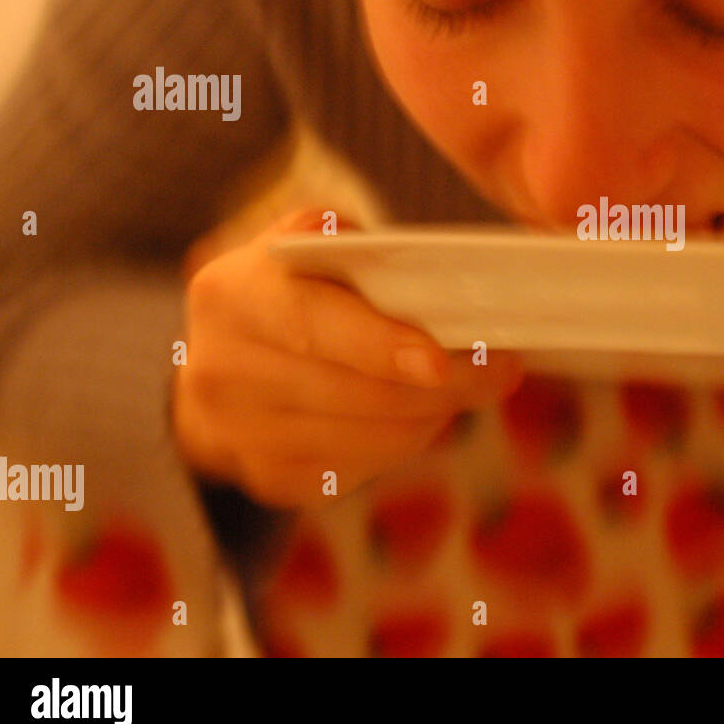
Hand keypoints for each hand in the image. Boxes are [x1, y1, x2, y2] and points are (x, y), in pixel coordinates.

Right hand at [171, 206, 523, 507]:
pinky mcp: (268, 479)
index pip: (313, 326)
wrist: (226, 359)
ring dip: (432, 416)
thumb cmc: (291, 288)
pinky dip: (403, 443)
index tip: (440, 364)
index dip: (379, 347)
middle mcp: (220, 370)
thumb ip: (352, 244)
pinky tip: (422, 415)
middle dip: (442, 386)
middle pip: (354, 393)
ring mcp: (237, 435)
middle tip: (502, 370)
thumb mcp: (307, 243)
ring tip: (466, 387)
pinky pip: (359, 470)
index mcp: (230, 295)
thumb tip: (431, 271)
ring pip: (366, 439)